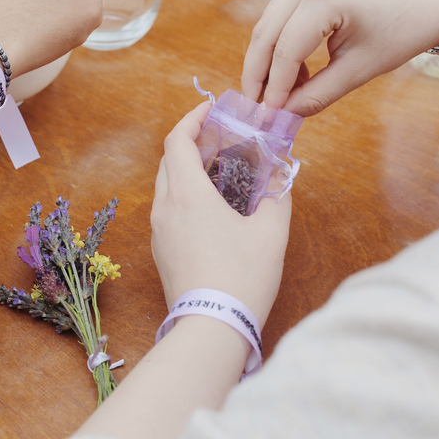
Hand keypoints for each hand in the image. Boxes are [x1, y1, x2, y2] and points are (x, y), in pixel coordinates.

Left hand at [150, 102, 291, 327]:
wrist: (211, 327)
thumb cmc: (243, 277)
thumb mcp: (272, 232)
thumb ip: (277, 194)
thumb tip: (280, 174)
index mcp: (187, 194)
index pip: (177, 141)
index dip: (192, 120)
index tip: (211, 111)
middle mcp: (164, 208)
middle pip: (169, 161)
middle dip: (192, 143)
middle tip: (221, 141)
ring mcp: (158, 232)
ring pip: (166, 186)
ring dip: (187, 170)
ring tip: (219, 173)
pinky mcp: (160, 252)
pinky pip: (167, 210)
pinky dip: (183, 196)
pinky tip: (210, 209)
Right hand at [241, 0, 438, 115]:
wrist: (430, 0)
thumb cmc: (402, 32)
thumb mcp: (359, 70)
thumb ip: (316, 95)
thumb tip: (282, 116)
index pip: (286, 50)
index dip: (274, 87)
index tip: (267, 118)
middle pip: (266, 34)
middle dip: (258, 75)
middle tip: (255, 108)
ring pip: (268, 24)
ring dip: (267, 62)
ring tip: (277, 94)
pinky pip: (280, 15)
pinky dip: (279, 44)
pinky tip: (292, 72)